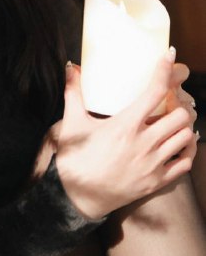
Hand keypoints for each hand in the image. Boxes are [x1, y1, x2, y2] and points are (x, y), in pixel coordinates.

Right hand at [55, 51, 197, 220]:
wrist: (78, 199)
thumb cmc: (75, 160)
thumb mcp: (72, 124)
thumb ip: (73, 93)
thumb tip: (71, 67)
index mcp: (125, 125)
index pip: (154, 92)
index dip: (164, 71)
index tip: (168, 56)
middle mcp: (144, 143)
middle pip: (179, 115)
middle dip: (177, 104)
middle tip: (169, 99)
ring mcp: (153, 164)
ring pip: (185, 138)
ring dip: (182, 127)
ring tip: (173, 120)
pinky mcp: (157, 182)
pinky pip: (185, 163)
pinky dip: (185, 151)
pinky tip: (177, 144)